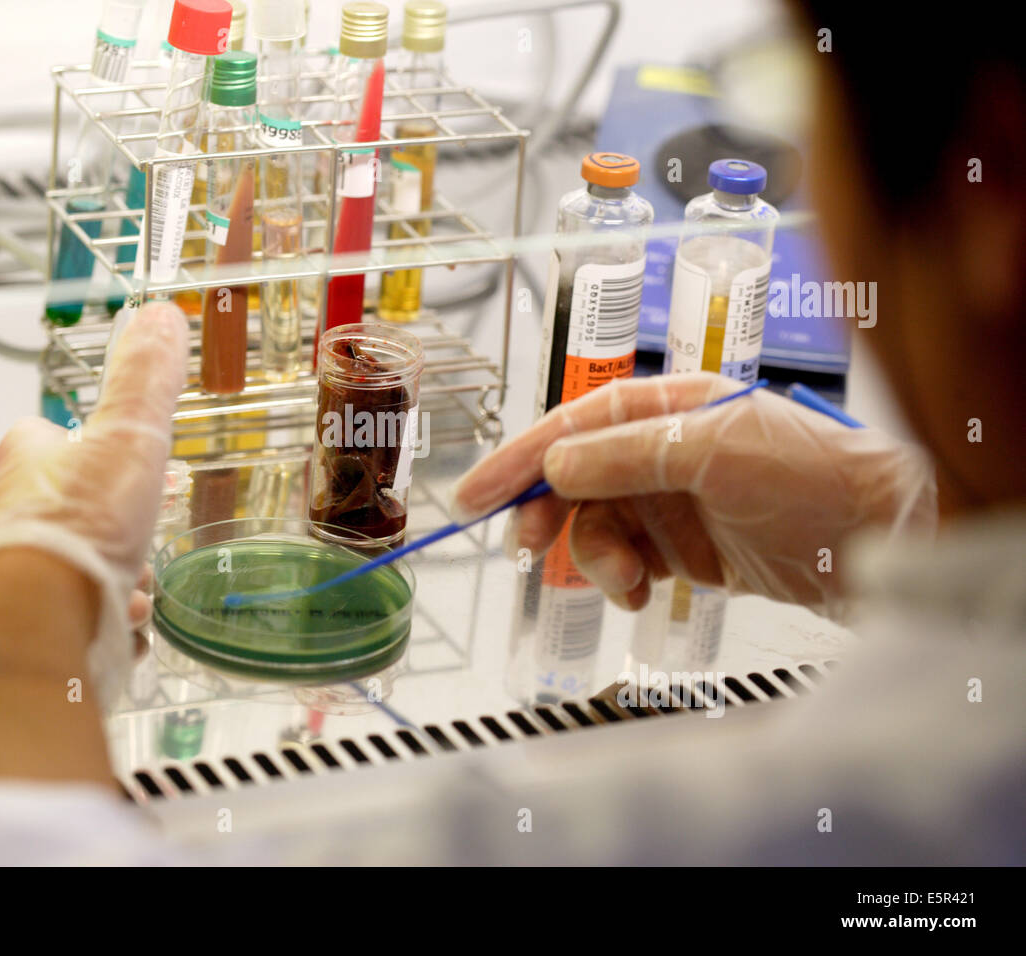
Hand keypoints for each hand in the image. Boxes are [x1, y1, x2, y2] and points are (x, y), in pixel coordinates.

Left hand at [0, 303, 188, 684]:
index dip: (84, 443)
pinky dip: (105, 621)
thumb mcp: (128, 436)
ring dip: (113, 576)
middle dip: (110, 522)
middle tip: (138, 532)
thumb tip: (162, 314)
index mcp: (26, 462)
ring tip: (135, 584)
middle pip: (67, 507)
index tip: (118, 454)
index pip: (46, 435)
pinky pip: (75, 621)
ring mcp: (17, 577)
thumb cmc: (78, 525)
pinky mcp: (29, 630)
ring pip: (73, 568)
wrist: (40, 626)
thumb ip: (145, 380)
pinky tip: (124, 624)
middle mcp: (10, 517)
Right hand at [451, 373, 935, 619]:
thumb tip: (555, 467)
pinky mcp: (690, 552)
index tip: (475, 495)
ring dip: (596, 558)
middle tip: (527, 549)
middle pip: (576, 481)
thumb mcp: (713, 454)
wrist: (882, 541)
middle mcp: (664, 453)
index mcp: (669, 410)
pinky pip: (630, 564)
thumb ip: (627, 457)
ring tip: (625, 583)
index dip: (521, 458)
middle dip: (550, 516)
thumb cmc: (809, 477)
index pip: (575, 427)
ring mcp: (676, 504)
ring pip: (599, 529)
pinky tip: (640, 594)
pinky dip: (622, 582)